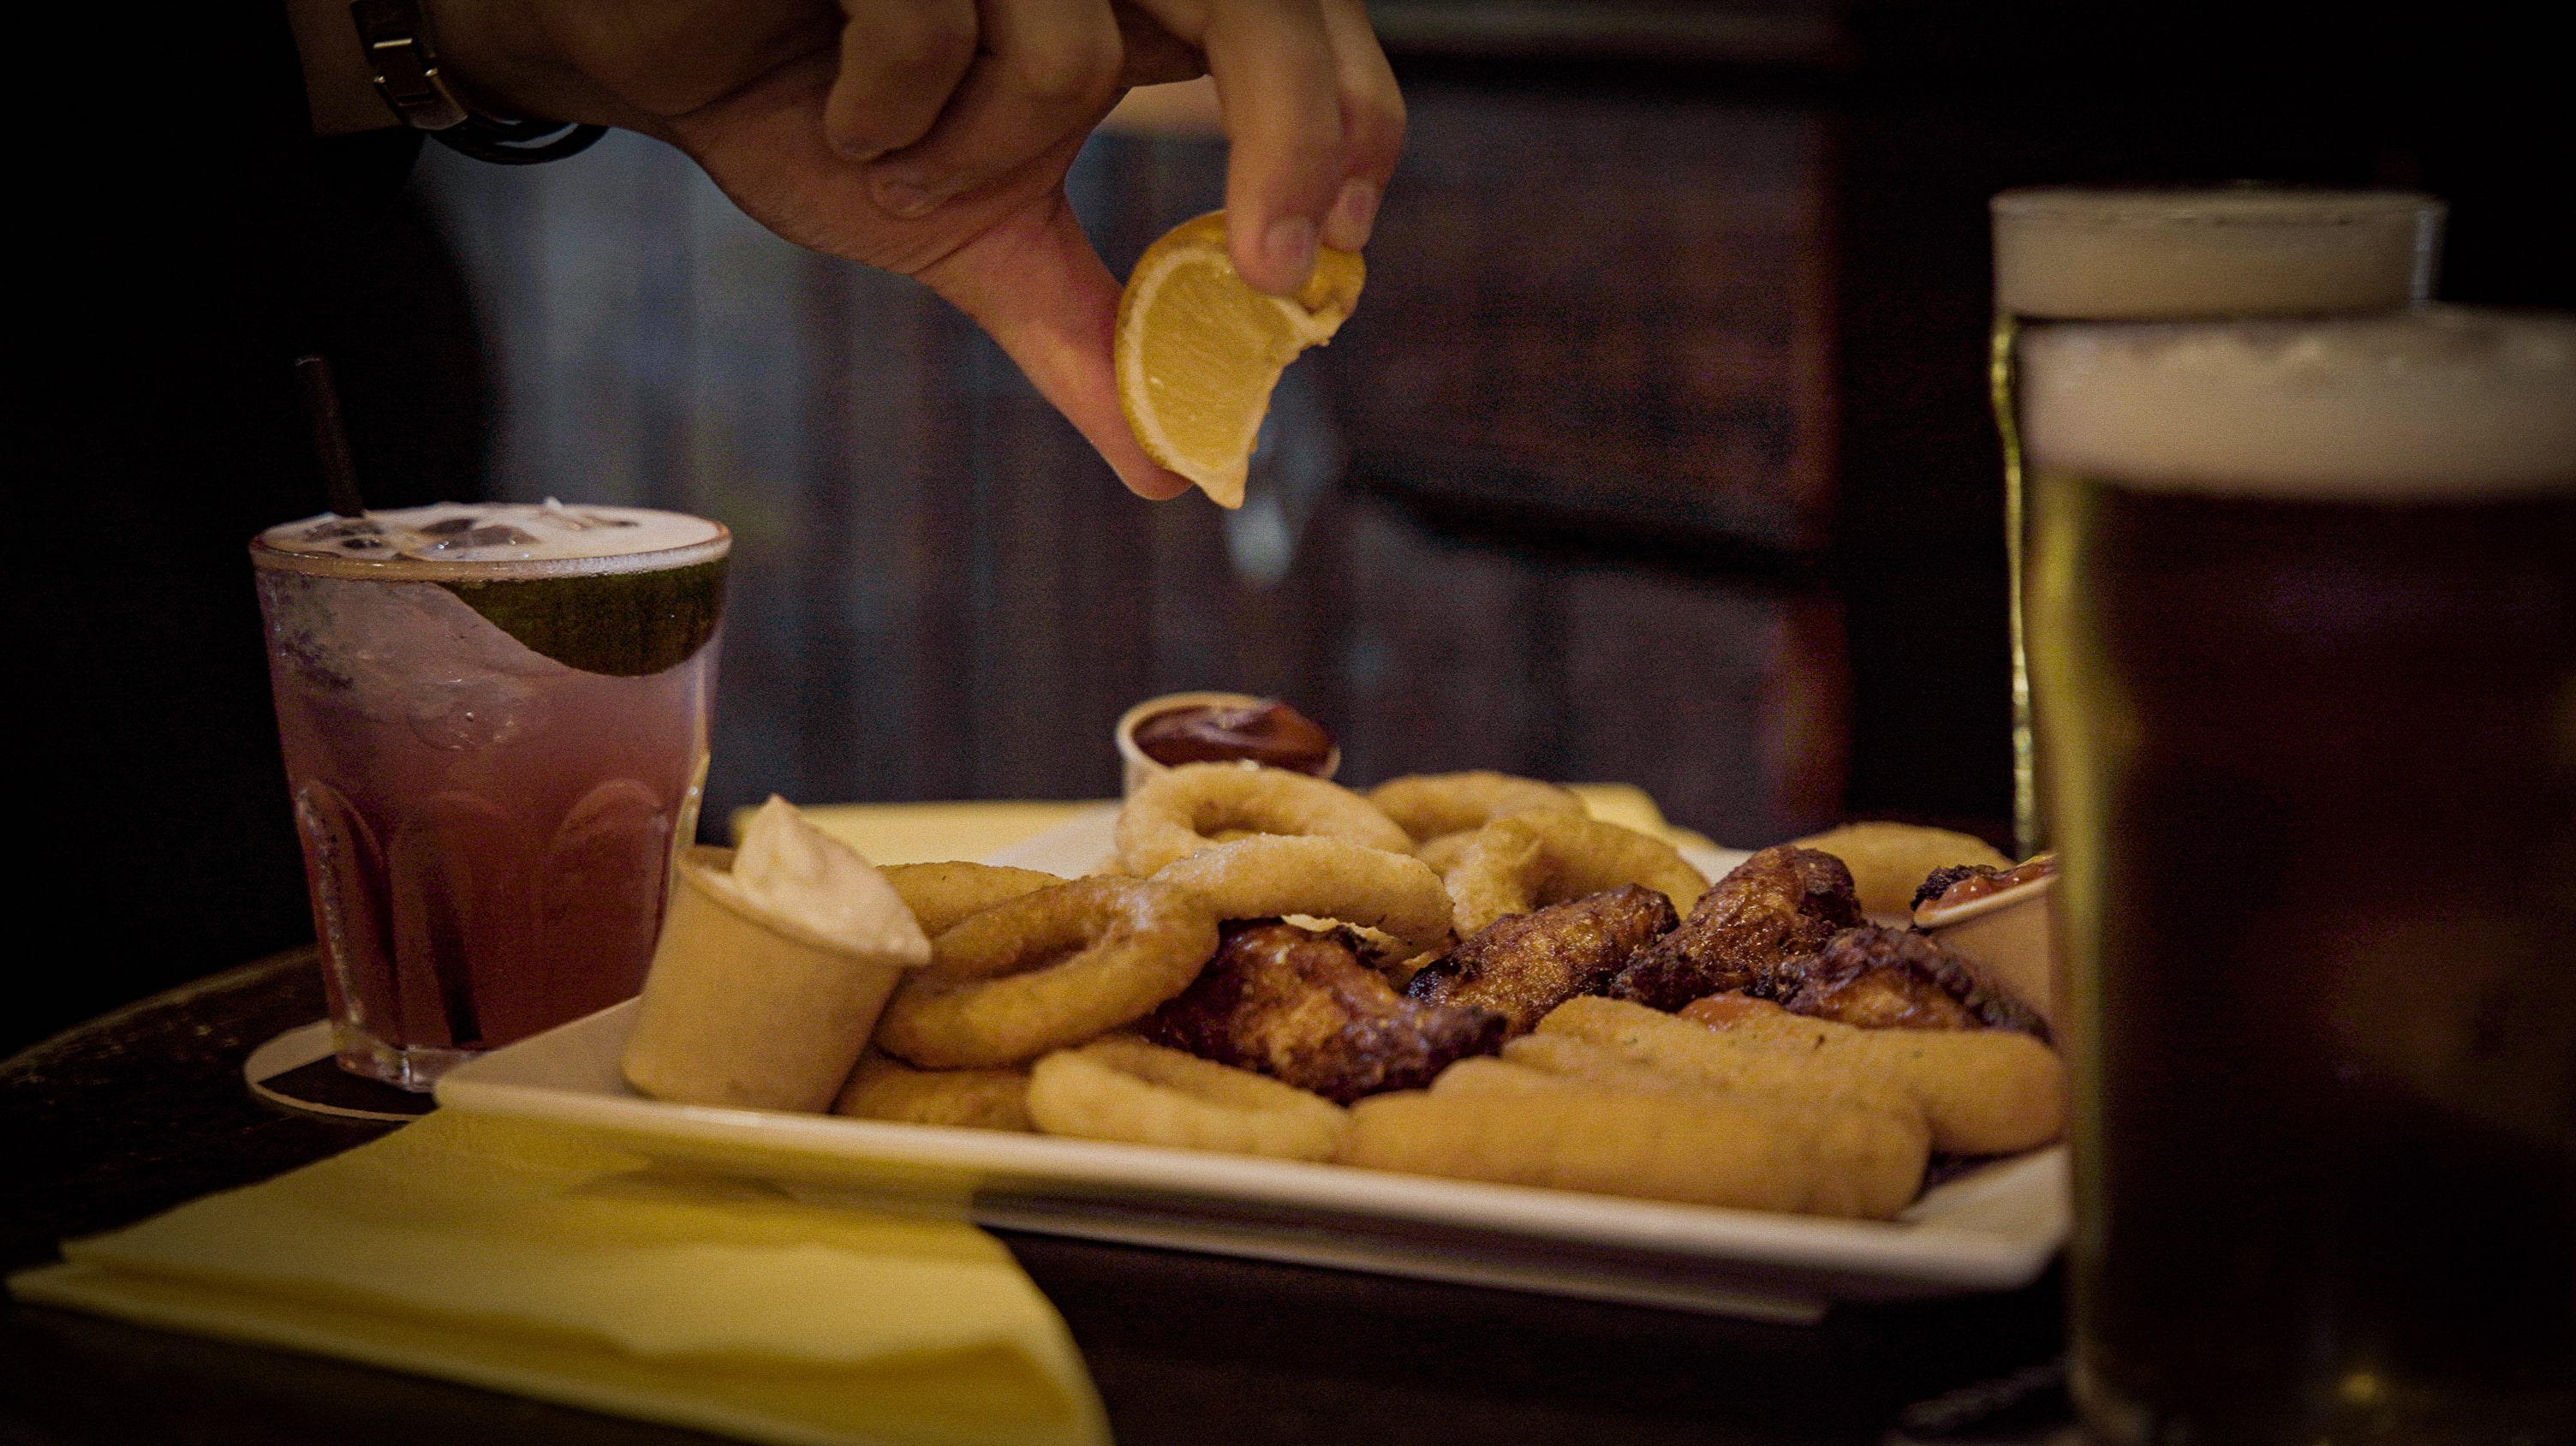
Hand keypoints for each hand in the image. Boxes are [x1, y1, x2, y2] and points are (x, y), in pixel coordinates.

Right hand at [307, 0, 1404, 499]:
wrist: (657, 50)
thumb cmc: (815, 109)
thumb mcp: (970, 238)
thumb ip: (1081, 336)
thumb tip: (1177, 470)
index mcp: (1132, 2)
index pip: (1302, 29)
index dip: (1349, 119)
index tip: (1334, 255)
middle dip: (1292, 125)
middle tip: (1272, 268)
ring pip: (1069, 44)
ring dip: (973, 149)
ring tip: (888, 148)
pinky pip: (930, 21)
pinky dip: (881, 108)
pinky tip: (833, 104)